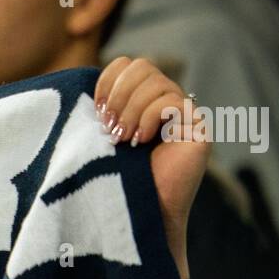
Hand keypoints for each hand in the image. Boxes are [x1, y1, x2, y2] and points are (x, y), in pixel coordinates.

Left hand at [94, 57, 209, 263]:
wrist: (135, 215)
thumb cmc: (111, 179)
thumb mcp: (98, 136)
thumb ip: (99, 108)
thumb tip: (80, 81)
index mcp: (140, 99)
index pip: (126, 64)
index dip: (107, 82)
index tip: (95, 113)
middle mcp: (164, 102)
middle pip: (141, 65)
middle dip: (118, 94)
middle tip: (108, 127)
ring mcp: (184, 113)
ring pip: (156, 81)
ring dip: (131, 109)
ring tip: (122, 140)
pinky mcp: (197, 127)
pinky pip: (171, 101)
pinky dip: (148, 117)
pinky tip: (140, 142)